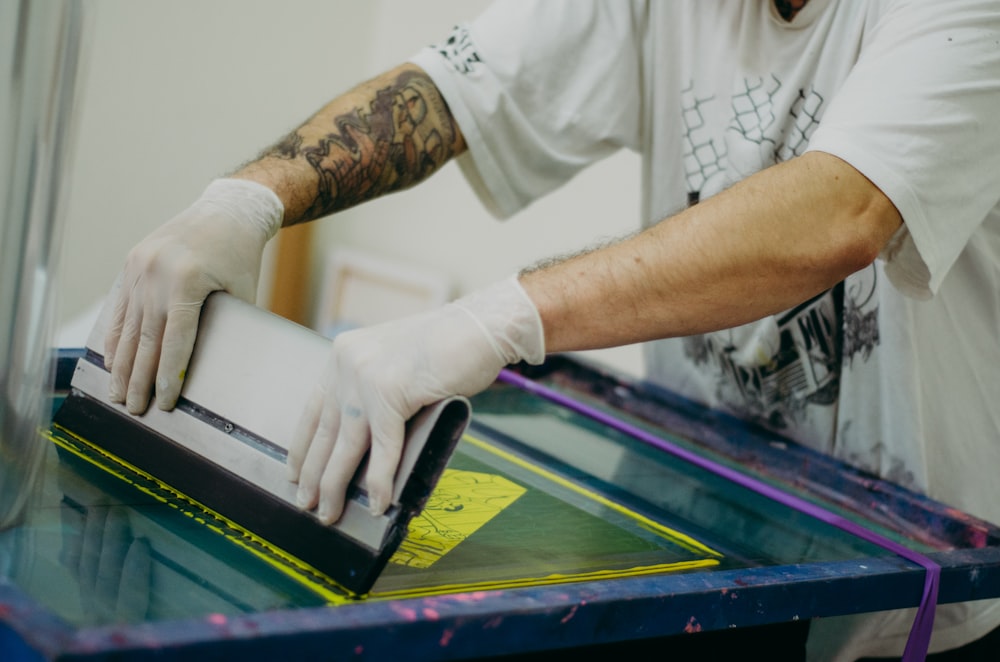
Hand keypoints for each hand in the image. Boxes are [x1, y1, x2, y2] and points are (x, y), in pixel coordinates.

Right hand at [104, 179, 282, 413]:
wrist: (225, 211)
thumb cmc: (240, 256)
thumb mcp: (242, 292)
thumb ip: (225, 327)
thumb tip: (214, 369)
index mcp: (186, 281)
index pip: (173, 342)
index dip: (167, 376)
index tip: (162, 403)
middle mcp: (156, 274)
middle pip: (145, 340)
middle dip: (138, 379)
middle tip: (133, 409)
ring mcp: (138, 268)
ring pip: (126, 327)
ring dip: (121, 364)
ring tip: (117, 394)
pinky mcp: (130, 264)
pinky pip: (120, 308)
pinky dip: (115, 337)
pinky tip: (112, 361)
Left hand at [286, 275, 544, 523]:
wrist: (482, 327)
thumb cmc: (449, 348)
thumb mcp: (397, 366)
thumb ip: (376, 394)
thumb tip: (365, 446)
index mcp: (345, 353)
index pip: (314, 408)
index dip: (304, 446)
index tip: (295, 473)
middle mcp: (348, 362)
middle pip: (326, 430)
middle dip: (314, 473)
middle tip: (307, 504)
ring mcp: (367, 375)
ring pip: (347, 443)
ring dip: (336, 485)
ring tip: (331, 513)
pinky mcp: (391, 391)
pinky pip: (383, 446)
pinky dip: (380, 480)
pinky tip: (378, 503)